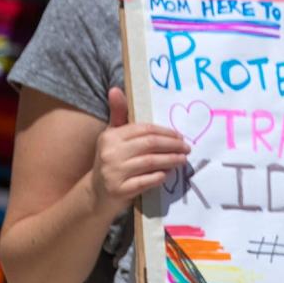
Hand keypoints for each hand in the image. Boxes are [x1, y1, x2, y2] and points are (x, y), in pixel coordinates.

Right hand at [90, 88, 189, 218]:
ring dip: (170, 160)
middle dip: (172, 145)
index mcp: (111, 137)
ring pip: (150, 162)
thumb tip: (116, 89)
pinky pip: (145, 181)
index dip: (165, 132)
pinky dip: (159, 177)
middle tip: (186, 148)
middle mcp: (111, 153)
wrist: (96, 193)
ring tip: (182, 160)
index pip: (144, 129)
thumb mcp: (112, 137)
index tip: (180, 136)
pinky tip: (167, 174)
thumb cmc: (111, 161)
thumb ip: (119, 114)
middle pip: (150, 144)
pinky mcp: (119, 190)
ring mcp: (114, 172)